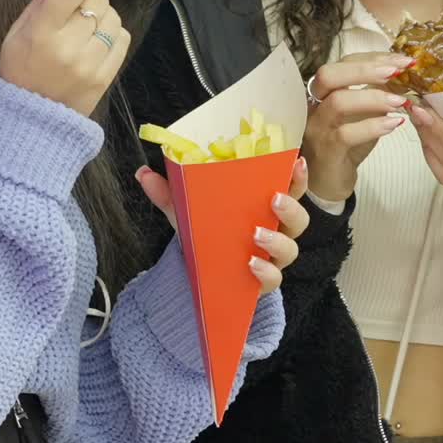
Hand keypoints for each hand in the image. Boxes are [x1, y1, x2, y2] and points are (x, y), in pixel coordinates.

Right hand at [0, 0, 130, 115]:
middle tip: (79, 7)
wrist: (32, 117)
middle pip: (97, 0)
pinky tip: (97, 40)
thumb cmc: (21, 69)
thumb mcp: (18, 32)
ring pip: (113, 18)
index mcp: (41, 34)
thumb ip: (41, 0)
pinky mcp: (105, 77)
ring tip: (87, 25)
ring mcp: (89, 65)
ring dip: (103, 14)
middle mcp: (68, 48)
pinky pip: (123, 39)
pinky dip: (113, 33)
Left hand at [135, 156, 310, 296]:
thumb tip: (143, 173)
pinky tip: (251, 264)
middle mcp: (276, 232)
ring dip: (276, 240)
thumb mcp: (187, 212)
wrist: (200, 273)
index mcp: (264, 208)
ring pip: (290, 250)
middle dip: (290, 208)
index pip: (290, 189)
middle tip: (273, 199)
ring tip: (256, 234)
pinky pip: (273, 279)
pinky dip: (265, 271)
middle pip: (299, 221)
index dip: (298, 176)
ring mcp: (272, 259)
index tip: (296, 161)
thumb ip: (168, 193)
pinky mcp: (262, 282)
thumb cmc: (206, 233)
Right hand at [301, 52, 415, 200]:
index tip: (401, 61)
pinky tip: (394, 124)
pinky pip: (346, 134)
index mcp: (323, 91)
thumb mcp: (362, 113)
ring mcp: (317, 128)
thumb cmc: (346, 144)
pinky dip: (373, 126)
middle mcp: (314, 105)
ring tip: (400, 101)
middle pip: (330, 75)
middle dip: (366, 69)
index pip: (342, 63)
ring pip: (338, 102)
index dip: (372, 58)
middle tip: (397, 72)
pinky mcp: (326, 150)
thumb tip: (403, 75)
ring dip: (374, 97)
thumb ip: (375, 94)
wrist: (329, 181)